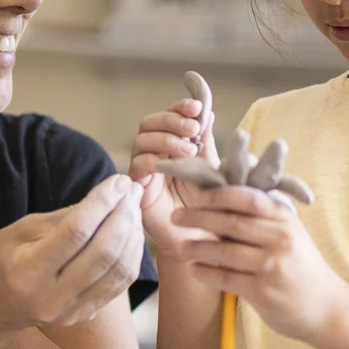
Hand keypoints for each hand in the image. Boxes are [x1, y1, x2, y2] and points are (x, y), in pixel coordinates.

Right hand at [0, 174, 146, 332]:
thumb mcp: (18, 231)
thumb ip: (63, 219)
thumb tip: (105, 200)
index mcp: (27, 272)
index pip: (76, 232)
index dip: (102, 202)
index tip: (118, 181)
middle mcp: (52, 297)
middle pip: (103, 253)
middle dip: (124, 216)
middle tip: (132, 190)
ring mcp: (71, 311)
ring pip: (118, 271)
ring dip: (132, 235)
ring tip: (134, 208)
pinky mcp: (84, 315)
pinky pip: (119, 285)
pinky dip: (130, 256)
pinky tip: (131, 233)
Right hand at [129, 97, 217, 260]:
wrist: (200, 241)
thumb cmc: (206, 208)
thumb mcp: (212, 170)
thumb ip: (207, 143)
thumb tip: (209, 113)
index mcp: (174, 145)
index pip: (170, 116)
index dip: (180, 107)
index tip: (197, 107)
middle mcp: (156, 154)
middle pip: (150, 122)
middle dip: (172, 120)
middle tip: (192, 129)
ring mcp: (145, 170)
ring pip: (142, 139)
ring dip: (165, 139)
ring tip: (188, 151)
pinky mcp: (137, 188)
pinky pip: (136, 164)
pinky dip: (151, 159)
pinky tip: (167, 165)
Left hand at [174, 185, 346, 342]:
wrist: (326, 307)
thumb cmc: (303, 267)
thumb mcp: (292, 235)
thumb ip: (265, 218)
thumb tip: (225, 199)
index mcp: (285, 220)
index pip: (247, 199)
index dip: (218, 195)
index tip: (196, 196)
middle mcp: (280, 240)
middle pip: (230, 223)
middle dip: (198, 218)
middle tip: (177, 217)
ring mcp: (271, 266)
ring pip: (224, 252)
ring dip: (197, 248)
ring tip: (182, 246)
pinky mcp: (263, 292)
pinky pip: (225, 279)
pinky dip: (206, 273)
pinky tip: (195, 270)